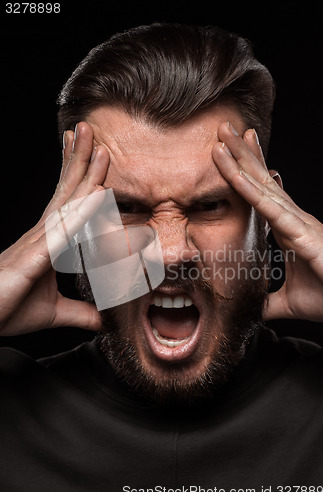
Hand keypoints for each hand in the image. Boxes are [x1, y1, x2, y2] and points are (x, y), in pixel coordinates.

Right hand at [0, 122, 108, 334]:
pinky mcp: (34, 258)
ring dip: (84, 173)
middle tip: (91, 129)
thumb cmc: (9, 309)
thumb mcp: (53, 312)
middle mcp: (42, 234)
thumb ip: (78, 312)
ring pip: (66, 202)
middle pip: (66, 190)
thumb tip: (101, 319)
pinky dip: (81, 212)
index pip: (67, 202)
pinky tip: (97, 194)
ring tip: (98, 145)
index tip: (93, 152)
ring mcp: (37, 243)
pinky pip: (62, 231)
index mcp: (48, 241)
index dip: (80, 176)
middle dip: (80, 159)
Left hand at [212, 122, 322, 322]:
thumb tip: (251, 307)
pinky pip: (271, 209)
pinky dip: (251, 191)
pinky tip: (235, 175)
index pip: (261, 194)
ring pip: (263, 186)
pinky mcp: (303, 235)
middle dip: (240, 153)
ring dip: (241, 161)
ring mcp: (298, 223)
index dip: (246, 171)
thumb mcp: (289, 302)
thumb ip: (268, 301)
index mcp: (287, 230)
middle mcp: (292, 219)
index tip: (230, 151)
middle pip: (261, 179)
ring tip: (222, 136)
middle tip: (222, 126)